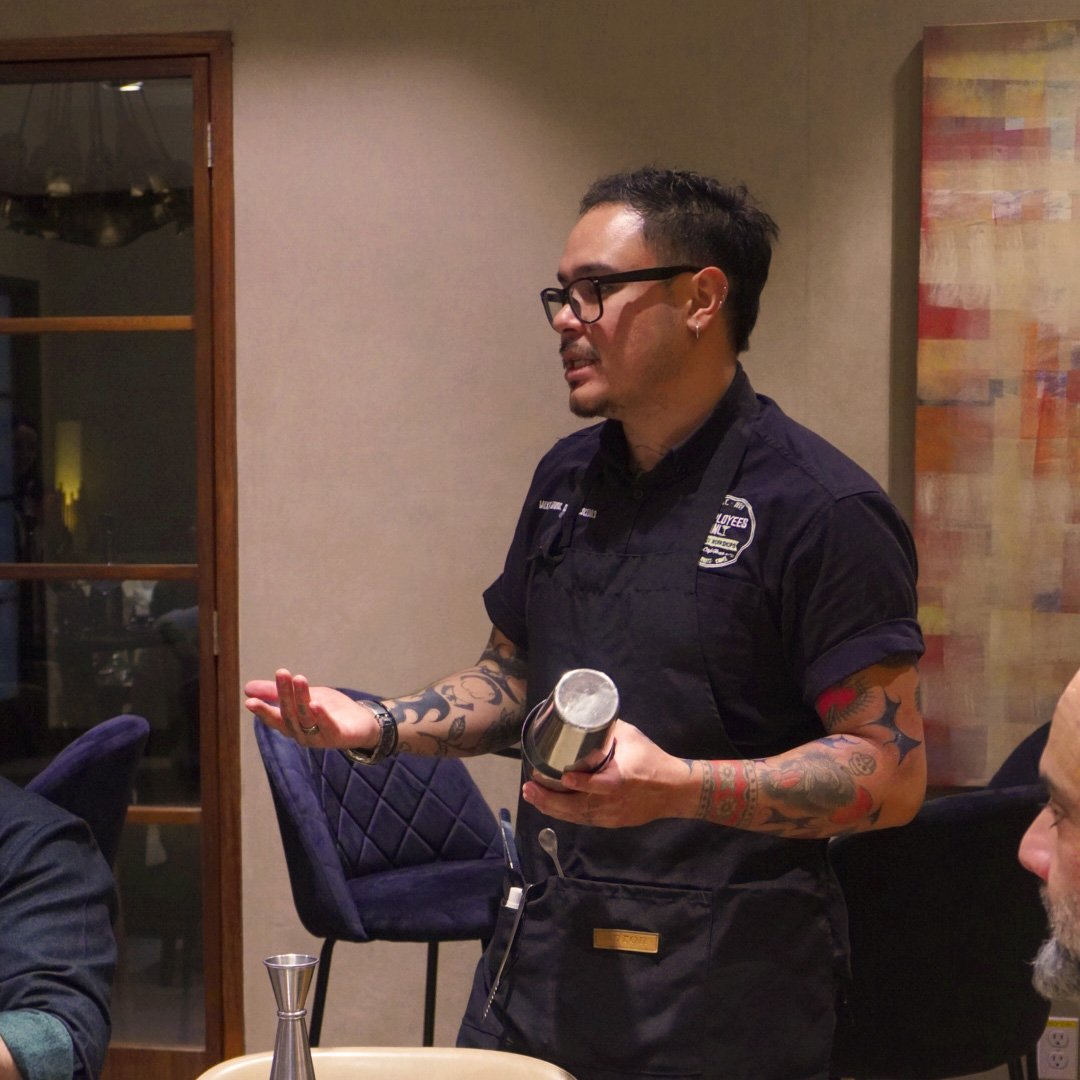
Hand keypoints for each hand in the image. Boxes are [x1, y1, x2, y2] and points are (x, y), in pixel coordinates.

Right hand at [244, 669, 378, 749]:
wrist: (362, 722)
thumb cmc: (330, 709)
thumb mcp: (303, 696)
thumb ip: (276, 693)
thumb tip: (247, 688)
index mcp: (293, 725)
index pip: (275, 718)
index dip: (263, 710)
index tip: (250, 700)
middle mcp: (303, 734)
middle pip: (290, 715)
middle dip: (284, 694)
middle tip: (282, 672)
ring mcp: (320, 738)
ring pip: (306, 718)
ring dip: (302, 698)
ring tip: (299, 678)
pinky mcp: (337, 737)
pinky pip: (327, 727)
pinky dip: (321, 716)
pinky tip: (316, 703)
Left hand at [521, 720, 690, 827]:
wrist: (674, 790)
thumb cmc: (652, 759)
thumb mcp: (631, 738)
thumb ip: (605, 732)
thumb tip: (581, 719)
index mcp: (623, 778)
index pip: (600, 785)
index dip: (580, 783)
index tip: (562, 776)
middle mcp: (615, 801)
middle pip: (579, 806)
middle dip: (551, 799)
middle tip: (530, 788)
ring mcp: (612, 815)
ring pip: (577, 816)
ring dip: (552, 807)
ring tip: (532, 796)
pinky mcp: (612, 823)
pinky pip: (584, 820)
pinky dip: (565, 814)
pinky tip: (549, 807)